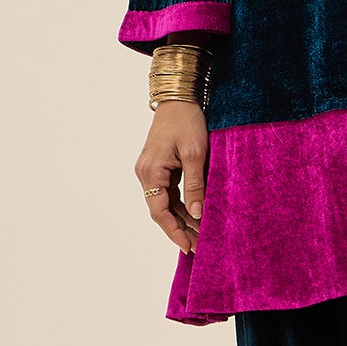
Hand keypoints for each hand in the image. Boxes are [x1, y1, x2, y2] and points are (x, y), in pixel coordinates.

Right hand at [134, 100, 207, 251]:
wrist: (179, 98)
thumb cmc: (187, 121)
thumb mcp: (196, 154)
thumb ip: (195, 186)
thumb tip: (198, 214)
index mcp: (151, 172)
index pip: (160, 212)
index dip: (174, 231)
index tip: (188, 247)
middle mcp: (146, 173)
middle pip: (162, 210)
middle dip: (180, 229)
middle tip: (198, 246)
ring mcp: (151, 170)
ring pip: (166, 203)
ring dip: (182, 218)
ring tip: (200, 234)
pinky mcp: (159, 166)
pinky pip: (169, 192)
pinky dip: (182, 204)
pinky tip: (195, 215)